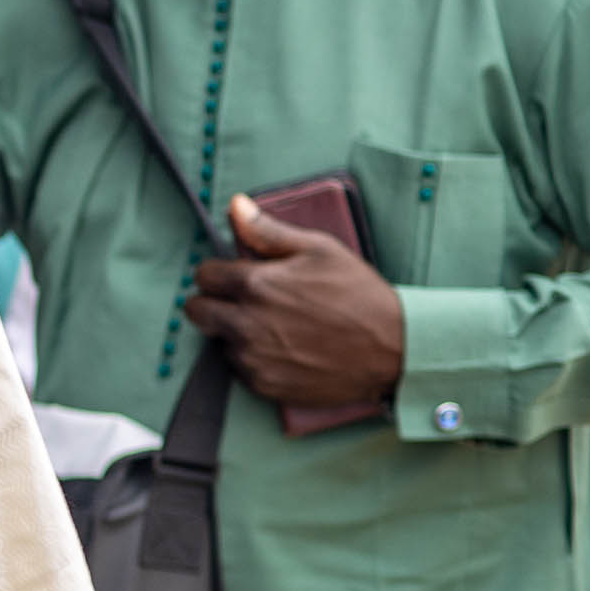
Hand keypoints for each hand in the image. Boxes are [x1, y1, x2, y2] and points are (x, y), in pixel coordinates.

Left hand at [186, 194, 404, 408]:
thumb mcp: (320, 250)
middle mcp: (245, 323)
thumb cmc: (359, 294)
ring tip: (275, 326)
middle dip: (214, 302)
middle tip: (245, 302)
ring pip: (218, 340)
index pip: (203, 275)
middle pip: (196, 311)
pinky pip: (239, 368)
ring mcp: (252, 357)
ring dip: (235, 332)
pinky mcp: (262, 384)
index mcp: (255, 285)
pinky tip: (284, 348)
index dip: (220, 273)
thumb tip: (235, 206)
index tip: (237, 276)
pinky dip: (253, 358)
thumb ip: (268, 231)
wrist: (393, 347)